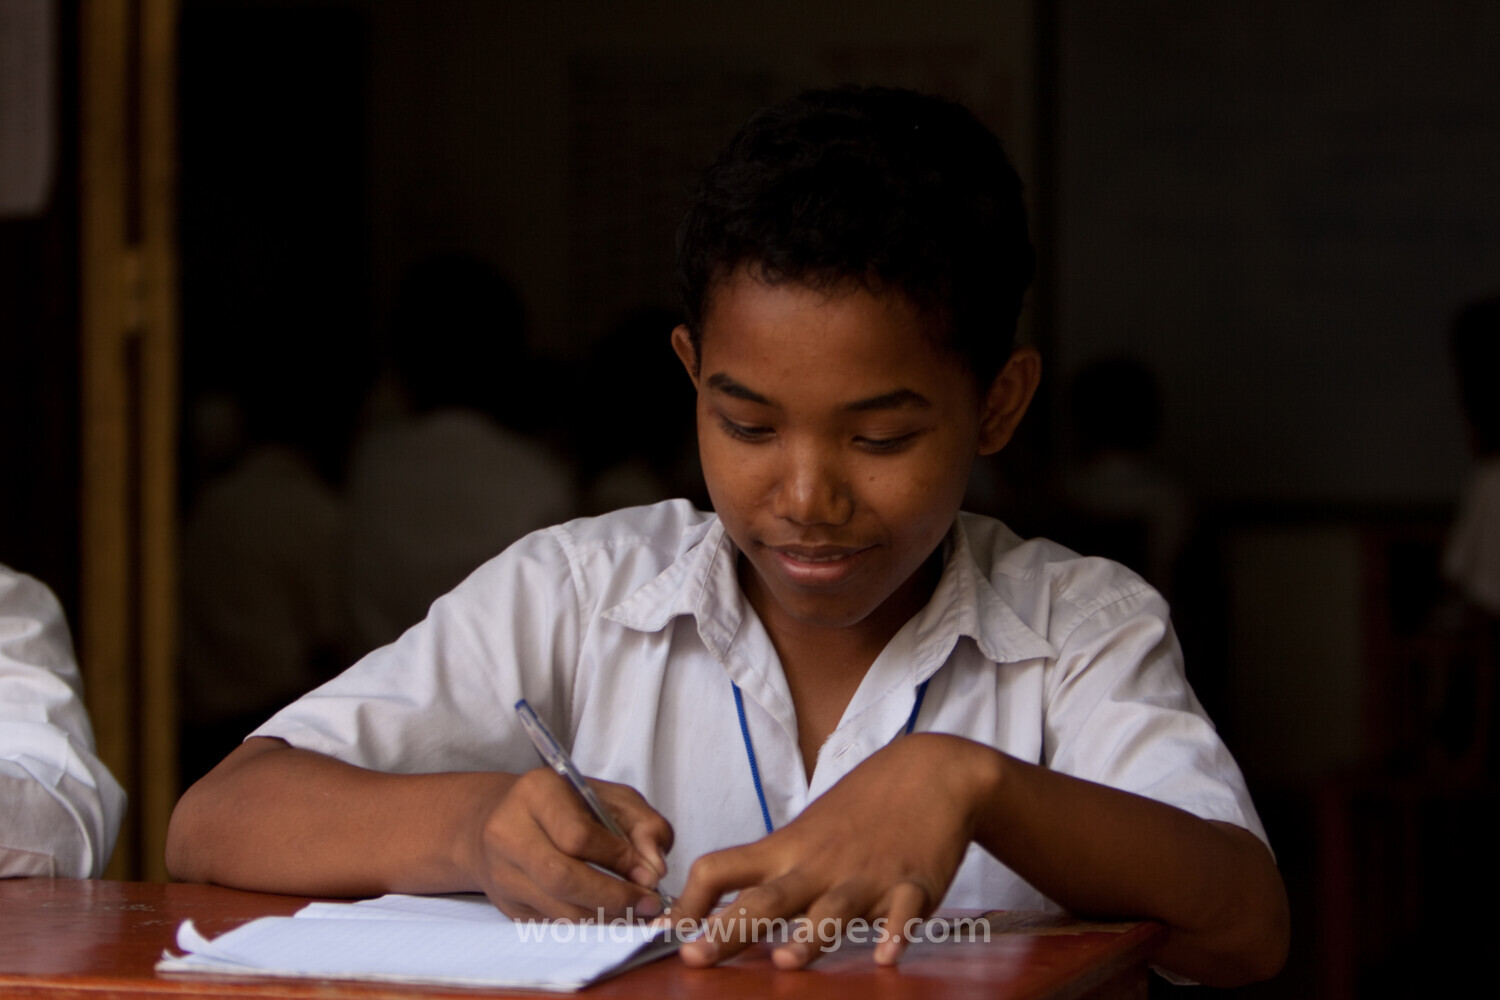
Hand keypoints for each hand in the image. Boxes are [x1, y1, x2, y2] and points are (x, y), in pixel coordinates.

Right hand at [462, 768, 673, 920]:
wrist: (505, 819)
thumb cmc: (568, 805)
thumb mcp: (613, 798)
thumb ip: (644, 825)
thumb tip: (653, 869)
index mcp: (537, 792)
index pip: (578, 836)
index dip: (619, 859)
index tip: (650, 875)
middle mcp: (509, 831)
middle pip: (562, 877)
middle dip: (613, 897)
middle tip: (648, 904)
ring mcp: (502, 872)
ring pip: (557, 908)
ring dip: (605, 917)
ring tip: (636, 913)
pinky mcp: (507, 904)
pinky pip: (552, 923)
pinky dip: (588, 925)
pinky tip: (610, 917)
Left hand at [670, 733, 998, 968]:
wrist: (930, 772)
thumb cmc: (859, 811)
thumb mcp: (806, 833)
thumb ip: (769, 872)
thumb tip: (716, 910)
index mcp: (786, 851)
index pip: (721, 868)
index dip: (690, 901)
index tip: (668, 933)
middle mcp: (818, 866)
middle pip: (768, 900)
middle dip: (729, 930)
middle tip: (697, 957)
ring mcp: (866, 875)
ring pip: (833, 909)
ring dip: (810, 935)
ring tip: (786, 959)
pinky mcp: (913, 882)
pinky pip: (904, 911)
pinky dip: (897, 932)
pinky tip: (889, 954)